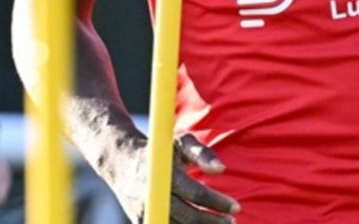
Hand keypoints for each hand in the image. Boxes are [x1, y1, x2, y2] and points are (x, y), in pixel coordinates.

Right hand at [108, 133, 240, 222]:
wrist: (122, 162)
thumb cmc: (161, 152)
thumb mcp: (181, 143)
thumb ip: (202, 153)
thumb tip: (221, 169)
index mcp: (163, 173)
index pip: (194, 193)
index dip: (217, 202)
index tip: (236, 206)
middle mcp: (152, 195)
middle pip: (187, 217)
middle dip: (213, 222)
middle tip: (232, 221)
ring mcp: (145, 212)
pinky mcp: (142, 223)